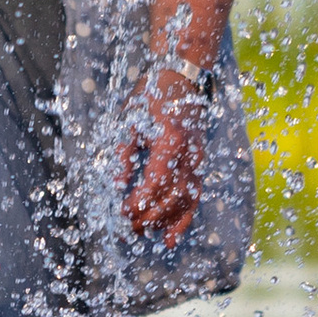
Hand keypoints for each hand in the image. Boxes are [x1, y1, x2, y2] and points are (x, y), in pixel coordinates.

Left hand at [119, 60, 207, 244]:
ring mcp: (198, 160)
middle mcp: (190, 154)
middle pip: (171, 197)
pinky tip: (171, 238)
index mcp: (171, 142)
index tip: (121, 213)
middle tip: (127, 230)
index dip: (138, 202)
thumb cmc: (152, 96)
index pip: (154, 183)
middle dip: (148, 217)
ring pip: (185, 202)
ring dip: (164, 221)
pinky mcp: (200, 163)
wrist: (183, 77)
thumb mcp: (130, 121)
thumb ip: (124, 156)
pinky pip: (194, 197)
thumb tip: (117, 187)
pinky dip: (184, 219)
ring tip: (143, 233)